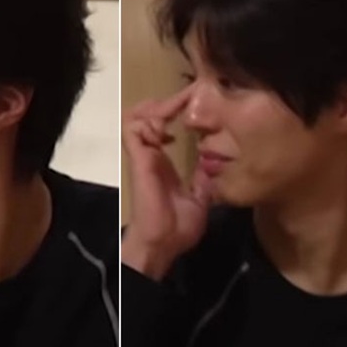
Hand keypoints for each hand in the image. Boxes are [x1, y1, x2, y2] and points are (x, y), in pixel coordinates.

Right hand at [122, 87, 211, 280]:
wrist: (163, 244)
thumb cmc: (178, 227)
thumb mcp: (200, 198)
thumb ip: (203, 181)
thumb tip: (212, 167)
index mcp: (162, 162)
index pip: (162, 127)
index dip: (174, 112)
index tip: (193, 110)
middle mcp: (150, 154)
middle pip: (146, 116)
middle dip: (164, 104)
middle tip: (183, 102)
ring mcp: (143, 155)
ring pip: (136, 118)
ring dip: (154, 110)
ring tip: (172, 111)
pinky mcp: (139, 159)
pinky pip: (134, 130)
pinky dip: (148, 122)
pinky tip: (165, 126)